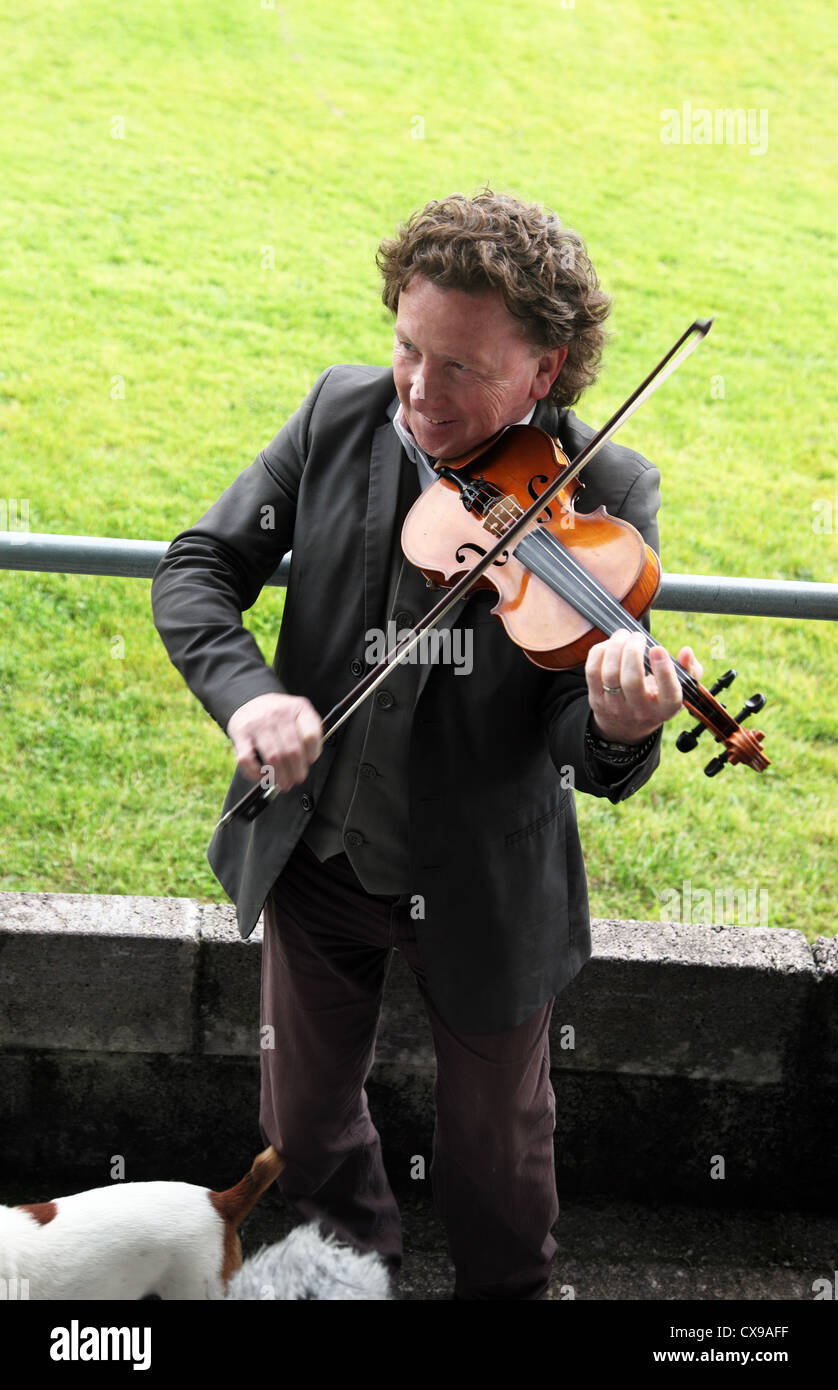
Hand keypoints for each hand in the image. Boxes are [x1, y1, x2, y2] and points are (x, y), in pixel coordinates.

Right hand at [226, 693, 322, 788]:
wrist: (249, 698)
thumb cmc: (278, 714)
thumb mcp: (298, 713)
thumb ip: (308, 733)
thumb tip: (308, 761)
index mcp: (297, 708)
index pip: (310, 736)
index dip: (312, 754)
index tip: (309, 762)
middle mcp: (277, 713)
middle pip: (293, 750)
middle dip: (297, 771)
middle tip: (297, 779)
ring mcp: (257, 723)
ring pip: (272, 757)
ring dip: (280, 775)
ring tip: (283, 782)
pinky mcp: (240, 733)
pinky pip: (247, 759)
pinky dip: (256, 773)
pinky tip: (263, 775)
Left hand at [585, 630, 702, 743]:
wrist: (627, 725)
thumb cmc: (658, 698)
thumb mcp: (680, 690)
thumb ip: (689, 669)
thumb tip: (687, 651)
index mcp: (666, 708)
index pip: (669, 692)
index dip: (664, 670)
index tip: (658, 648)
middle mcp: (640, 710)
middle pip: (632, 680)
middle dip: (633, 652)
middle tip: (638, 636)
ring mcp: (616, 706)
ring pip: (610, 674)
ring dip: (615, 648)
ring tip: (624, 635)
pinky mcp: (596, 699)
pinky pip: (592, 672)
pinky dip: (599, 652)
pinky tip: (609, 645)